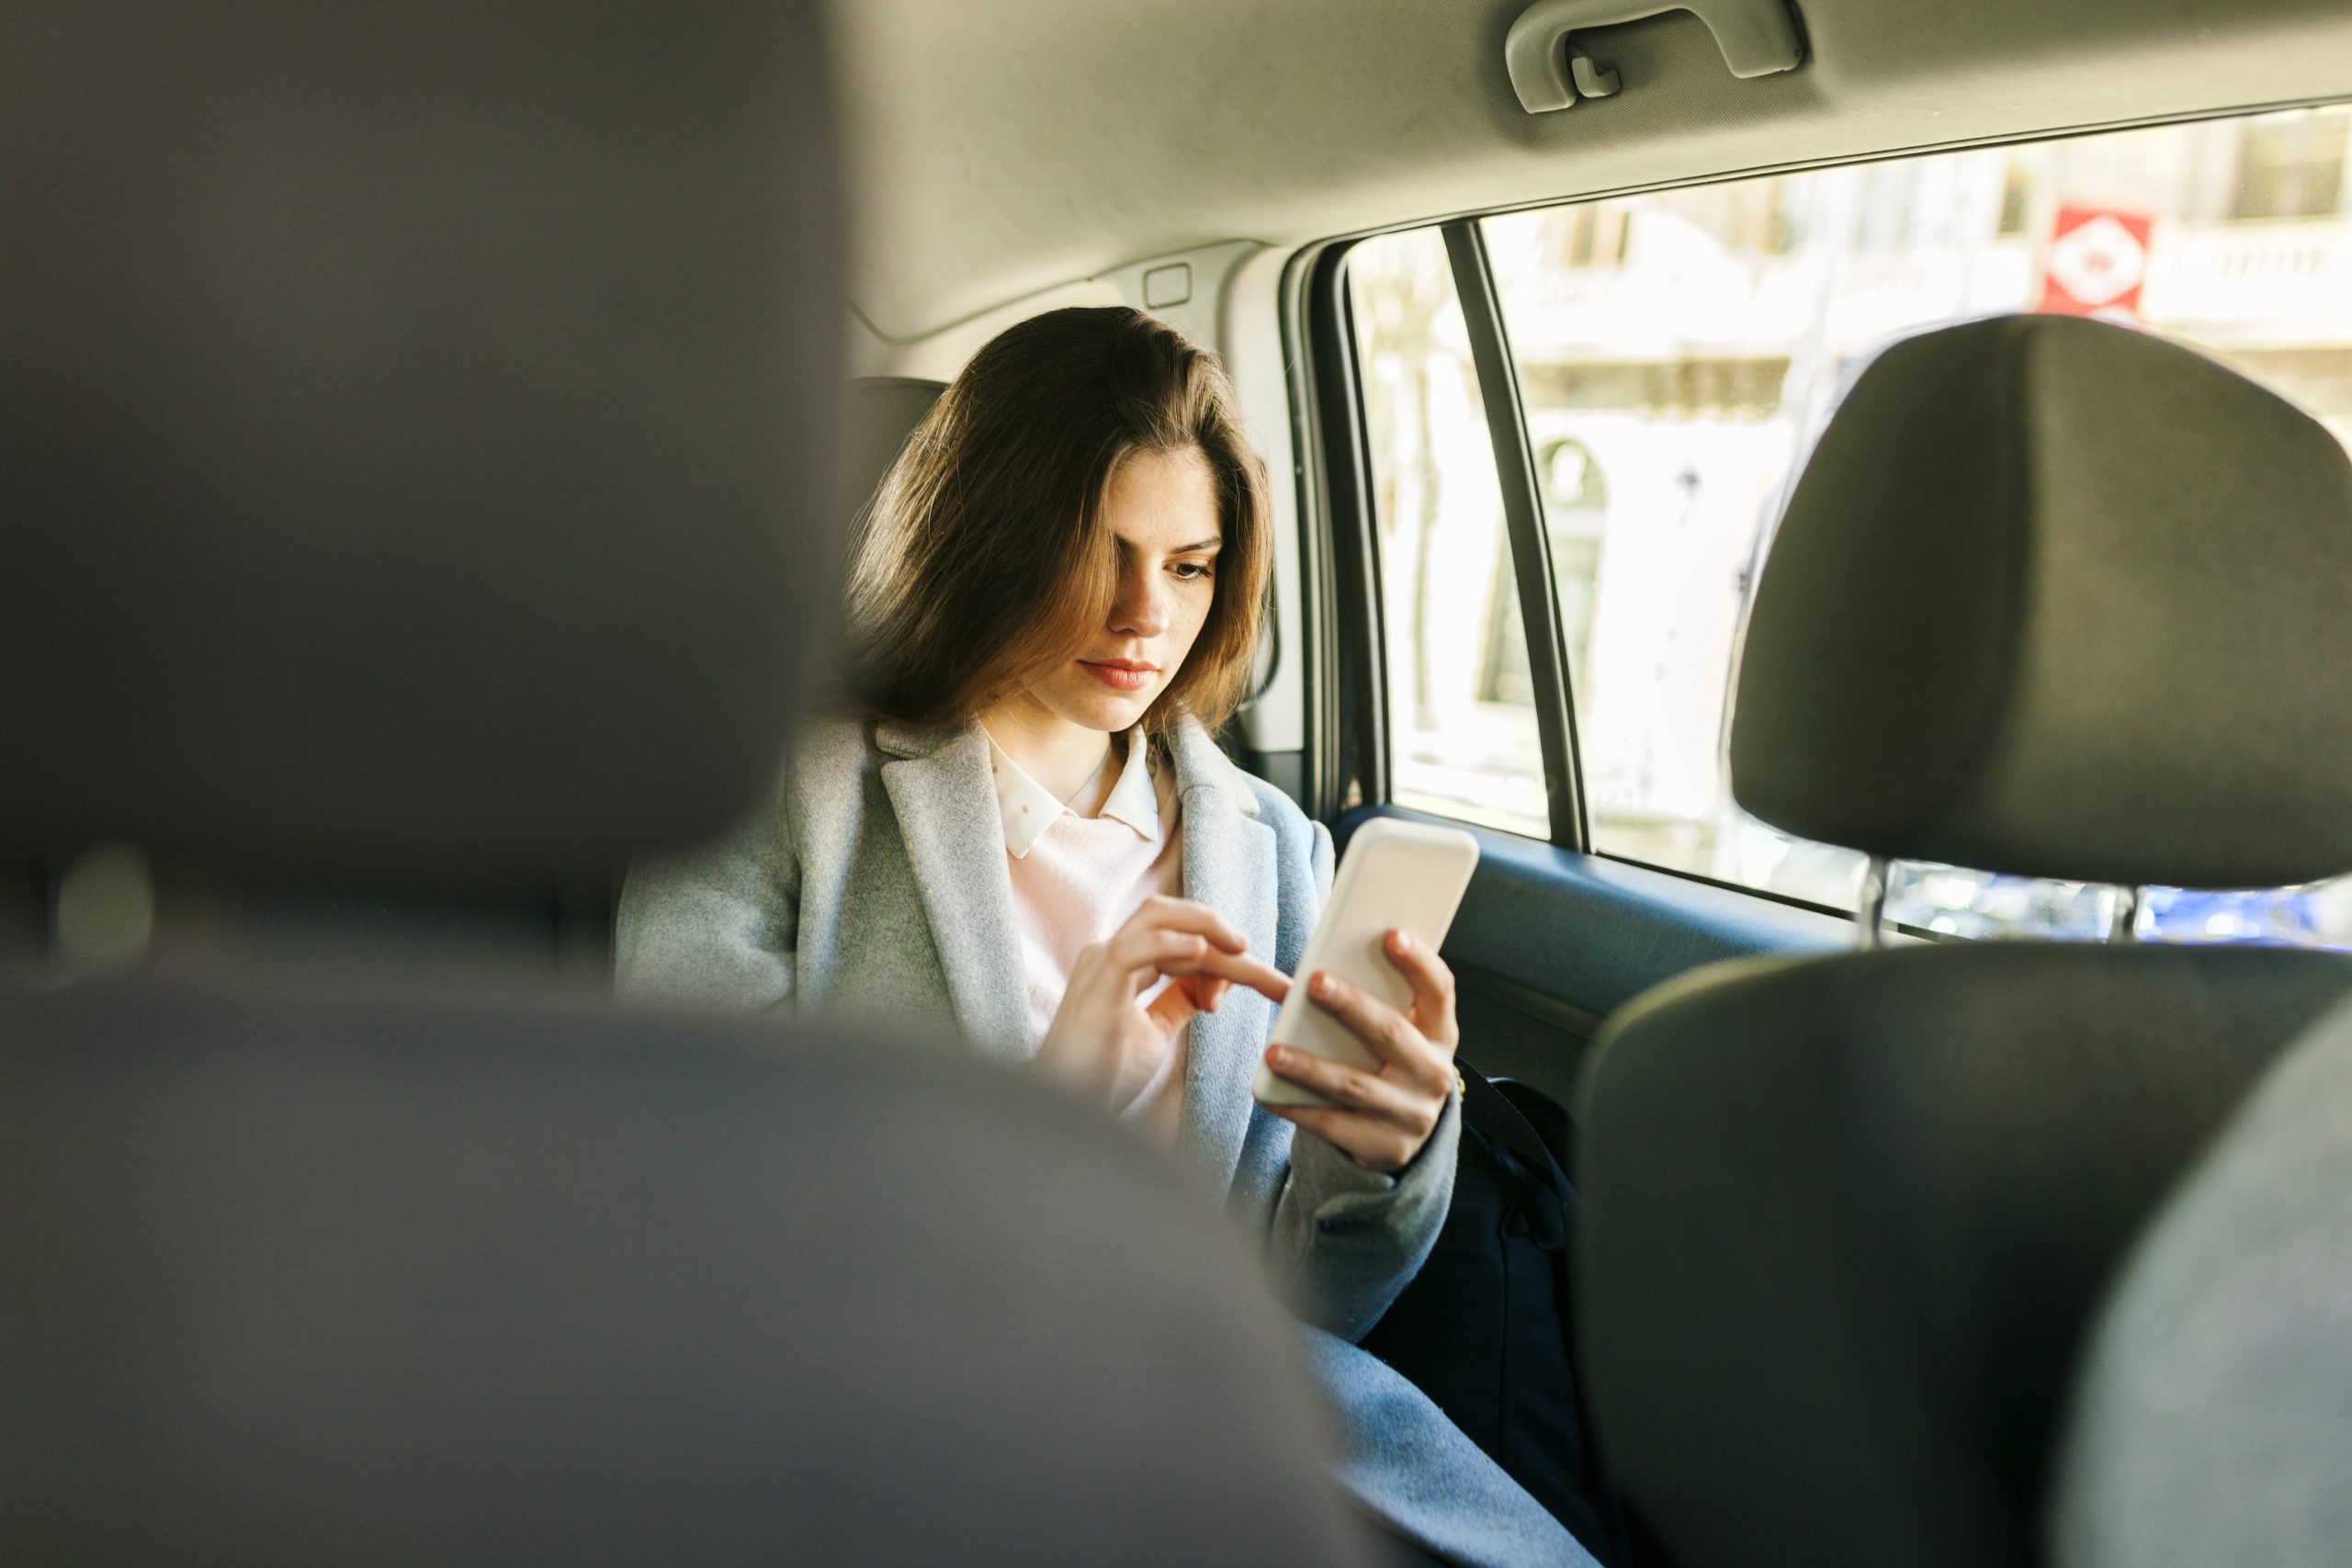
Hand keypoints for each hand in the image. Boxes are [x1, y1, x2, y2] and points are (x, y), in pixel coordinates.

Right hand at [1034, 895, 1292, 1110]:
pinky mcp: (1096, 987)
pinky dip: (1170, 944)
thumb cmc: (1101, 1074)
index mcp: (1123, 964)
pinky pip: (1133, 950)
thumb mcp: (1155, 1032)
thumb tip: (1215, 984)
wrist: (1061, 1110)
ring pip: (1155, 917)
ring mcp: (1101, 966)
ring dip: (1206, 927)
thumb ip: (1179, 1002)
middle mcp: (1111, 955)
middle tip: (1265, 963)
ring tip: (1241, 947)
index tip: (1268, 984)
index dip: (1225, 956)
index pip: (1182, 938)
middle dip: (1222, 931)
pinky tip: (1203, 952)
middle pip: (1172, 916)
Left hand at [1258, 929, 1458, 1173]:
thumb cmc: (1390, 1066)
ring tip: (1273, 1051)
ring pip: (1355, 1084)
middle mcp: (1434, 1074)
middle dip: (1352, 1005)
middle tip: (1315, 982)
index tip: (1392, 935)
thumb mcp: (1399, 1035)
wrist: (1403, 1136)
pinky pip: (1333, 1125)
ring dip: (1310, 1067)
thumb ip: (1376, 1002)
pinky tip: (1268, 1093)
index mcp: (1441, 1035)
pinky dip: (1297, 1108)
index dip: (1419, 962)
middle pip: (1391, 1033)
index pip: (1439, 991)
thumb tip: (1320, 965)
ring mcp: (1413, 1114)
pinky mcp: (1386, 1147)